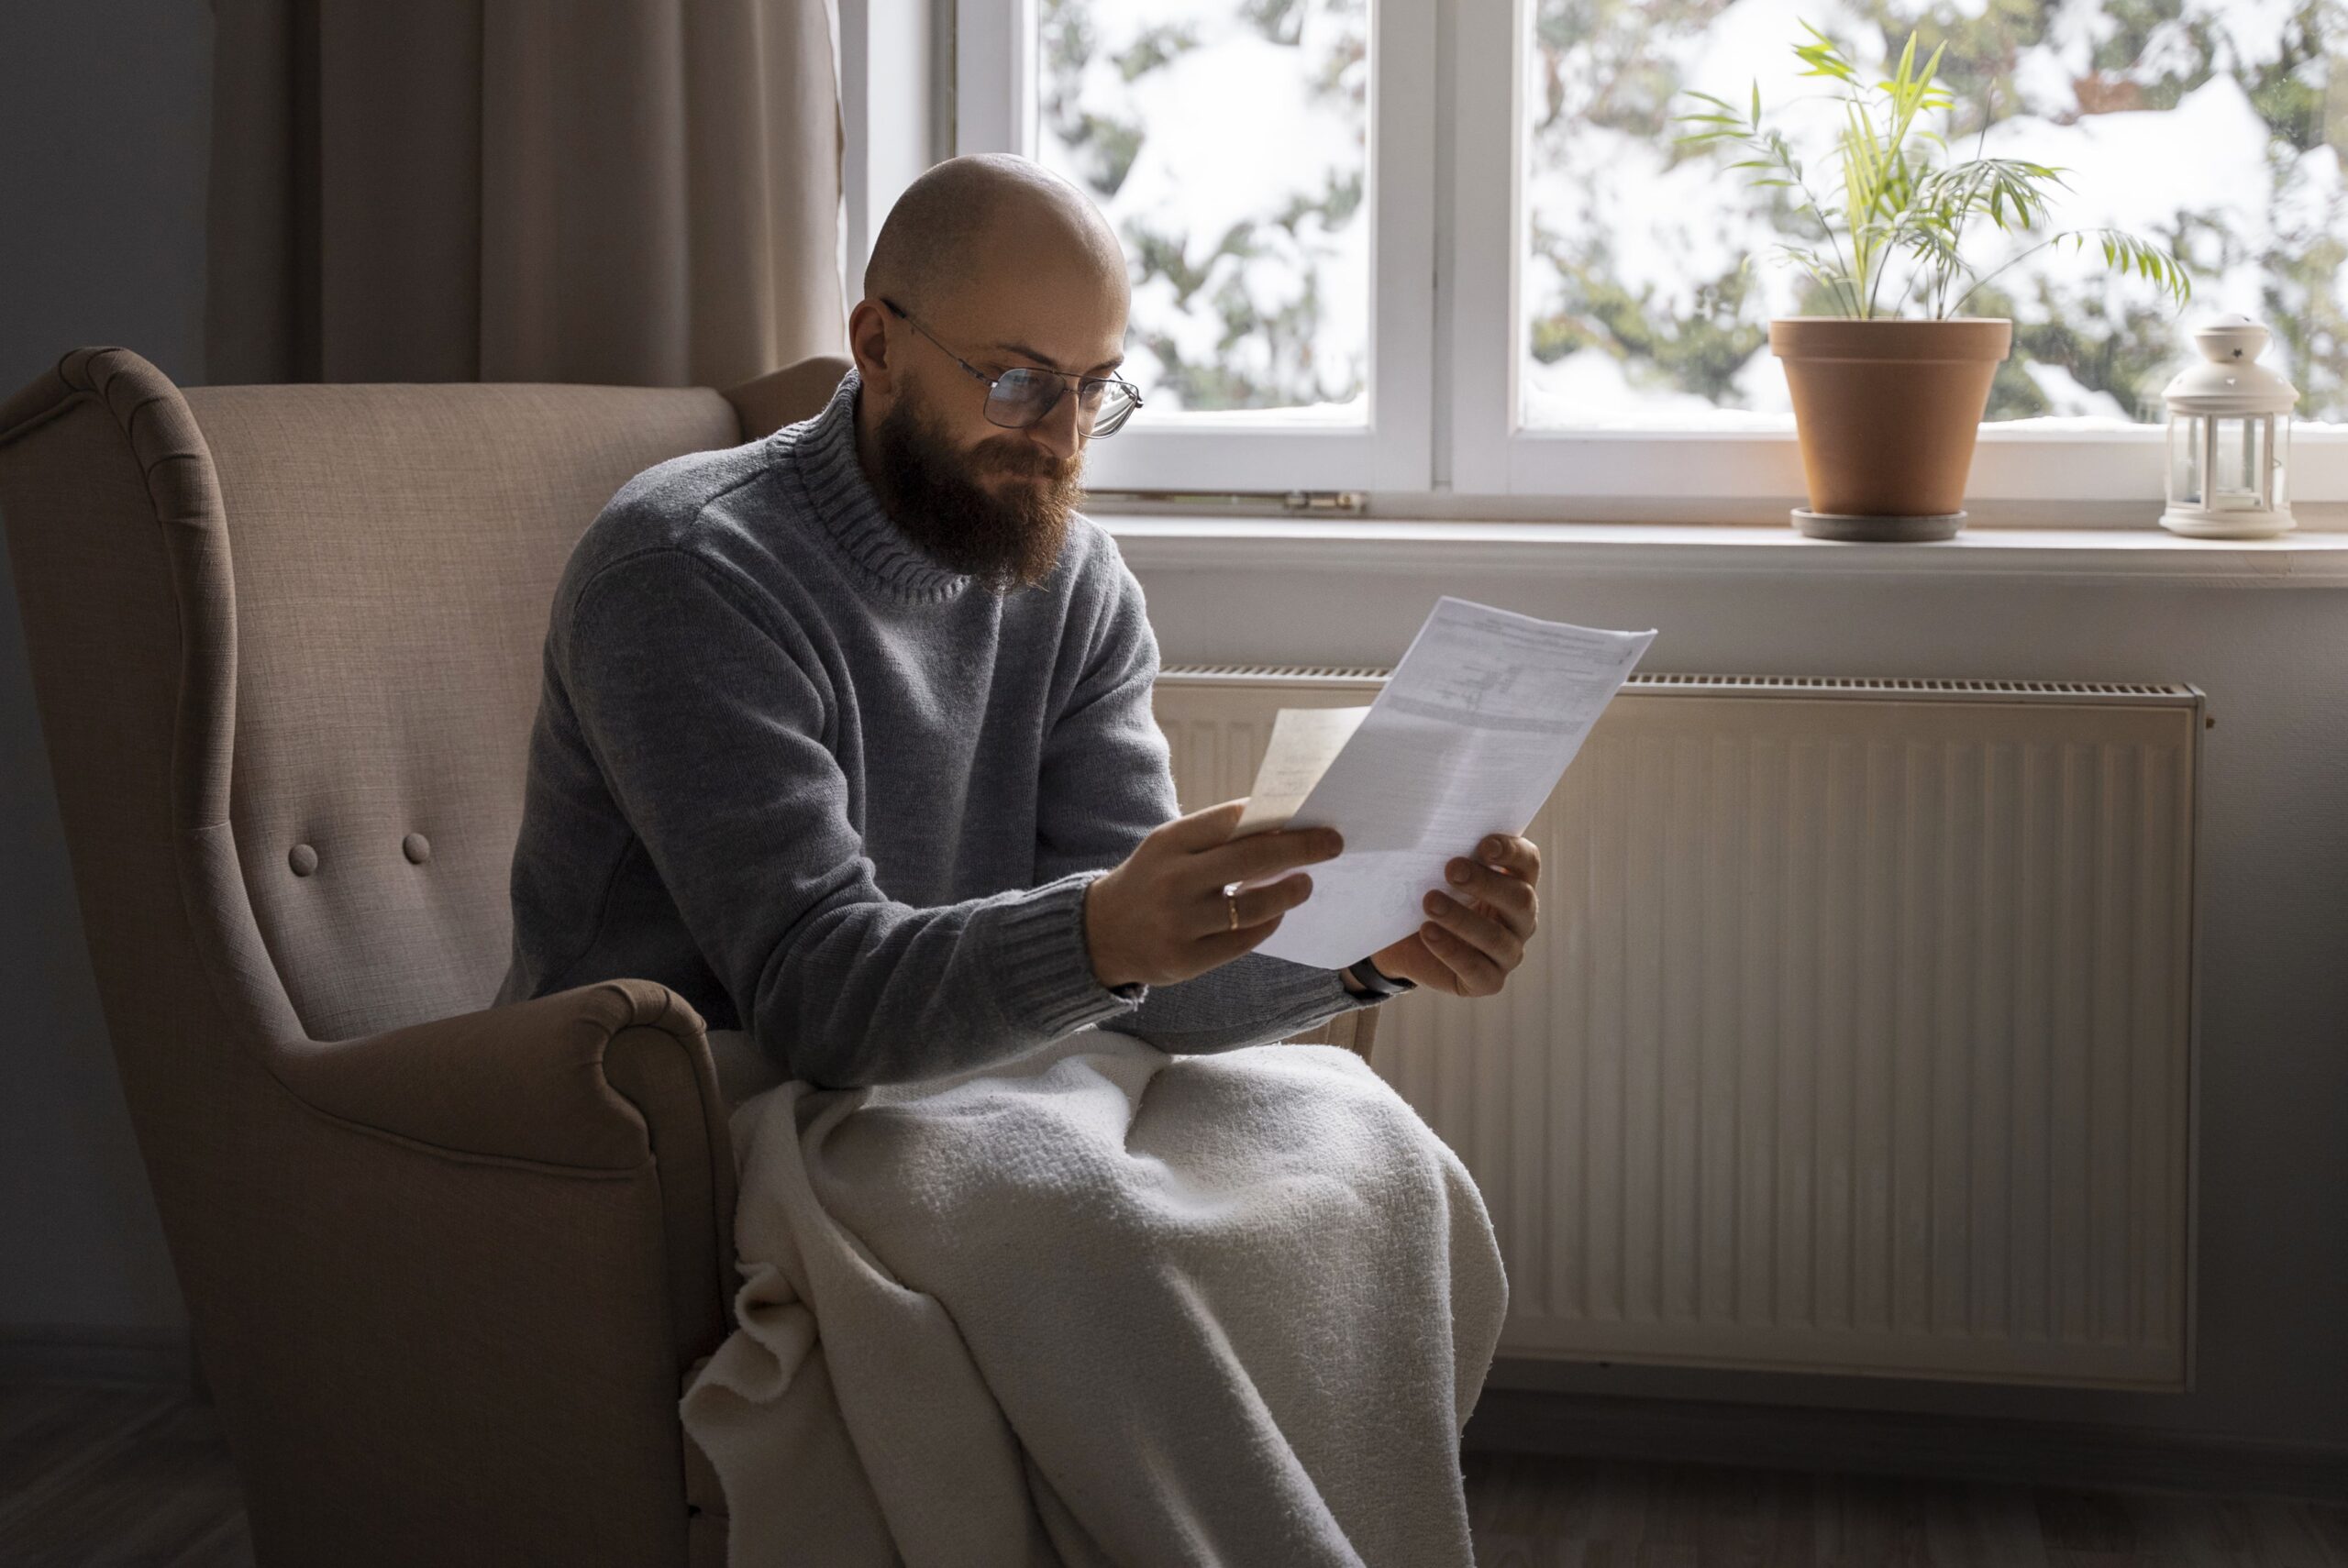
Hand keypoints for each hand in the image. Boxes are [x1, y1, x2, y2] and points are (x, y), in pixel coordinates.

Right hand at [1083, 799, 1344, 989]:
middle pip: (1251, 859)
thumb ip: (1215, 837)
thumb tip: (1281, 827)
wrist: (1100, 934)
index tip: (1310, 815)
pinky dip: (1267, 923)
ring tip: (1305, 883)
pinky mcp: (1186, 959)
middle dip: (1300, 849)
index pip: (1232, 820)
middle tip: (1333, 843)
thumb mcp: (1168, 847)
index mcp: (1168, 842)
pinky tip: (1276, 912)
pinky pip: (1244, 940)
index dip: (1276, 817)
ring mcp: (1179, 923)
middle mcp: (1173, 881)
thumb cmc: (1151, 880)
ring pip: (1254, 906)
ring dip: (1289, 891)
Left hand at [1365, 833, 1540, 997]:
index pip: (1528, 862)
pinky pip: (1476, 969)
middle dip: (1485, 883)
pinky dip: (1451, 950)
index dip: (1511, 852)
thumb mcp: (1438, 873)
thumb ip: (1448, 854)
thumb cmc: (1429, 896)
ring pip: (1496, 937)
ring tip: (1430, 902)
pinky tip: (1427, 933)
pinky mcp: (1489, 981)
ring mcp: (1509, 953)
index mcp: (1517, 883)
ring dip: (1462, 918)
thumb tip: (1433, 832)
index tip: (1483, 844)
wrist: (1405, 943)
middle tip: (1451, 869)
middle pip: (1520, 899)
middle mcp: (1521, 919)